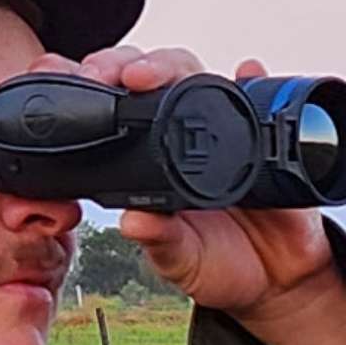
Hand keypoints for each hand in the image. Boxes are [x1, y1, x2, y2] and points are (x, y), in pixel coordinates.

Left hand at [50, 43, 337, 319]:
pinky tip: (245, 71)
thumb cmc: (219, 265)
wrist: (276, 278)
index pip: (112, 111)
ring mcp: (219, 129)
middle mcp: (179, 135)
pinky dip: (252, 79)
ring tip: (146, 74)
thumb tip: (133, 221)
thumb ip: (161, 241)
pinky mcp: (259, 134)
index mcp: (147, 161)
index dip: (89, 90)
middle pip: (146, 78)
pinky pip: (257, 96)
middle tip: (102, 77)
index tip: (69, 83)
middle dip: (119, 66)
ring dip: (166, 65)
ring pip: (190, 75)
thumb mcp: (181, 262)